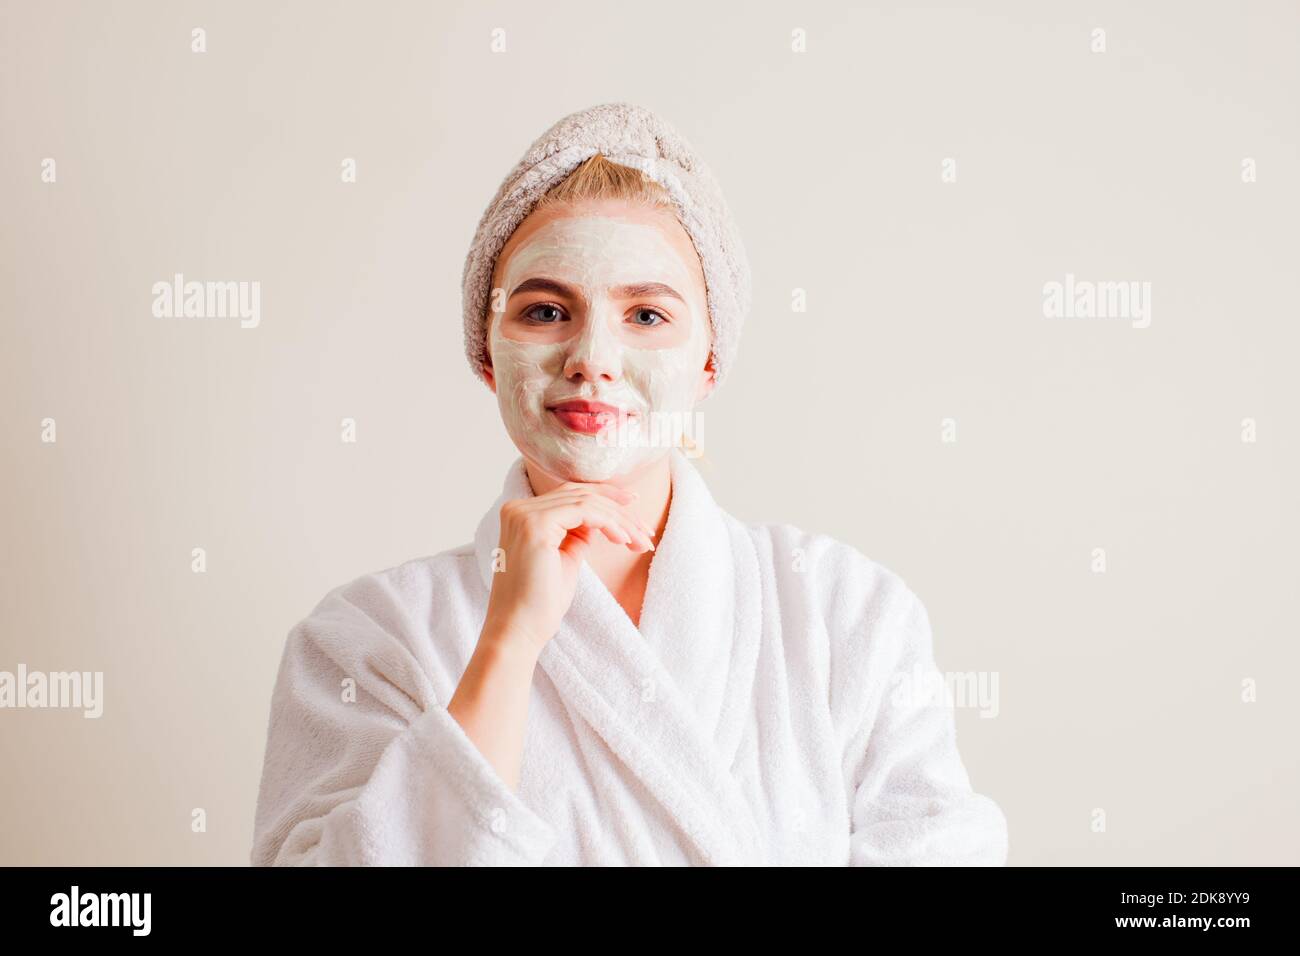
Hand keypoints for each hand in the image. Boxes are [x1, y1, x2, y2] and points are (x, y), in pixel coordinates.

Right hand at [480, 481, 655, 657]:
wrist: (519, 631)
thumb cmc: (540, 603)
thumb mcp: (564, 559)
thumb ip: (576, 535)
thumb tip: (600, 521)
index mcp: (521, 515)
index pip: (570, 495)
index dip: (606, 499)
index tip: (635, 511)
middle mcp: (518, 509)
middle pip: (580, 494)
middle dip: (619, 510)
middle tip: (646, 530)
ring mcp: (525, 515)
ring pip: (586, 502)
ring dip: (620, 520)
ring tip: (640, 542)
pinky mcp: (536, 525)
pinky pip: (584, 511)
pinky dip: (609, 523)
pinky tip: (624, 540)